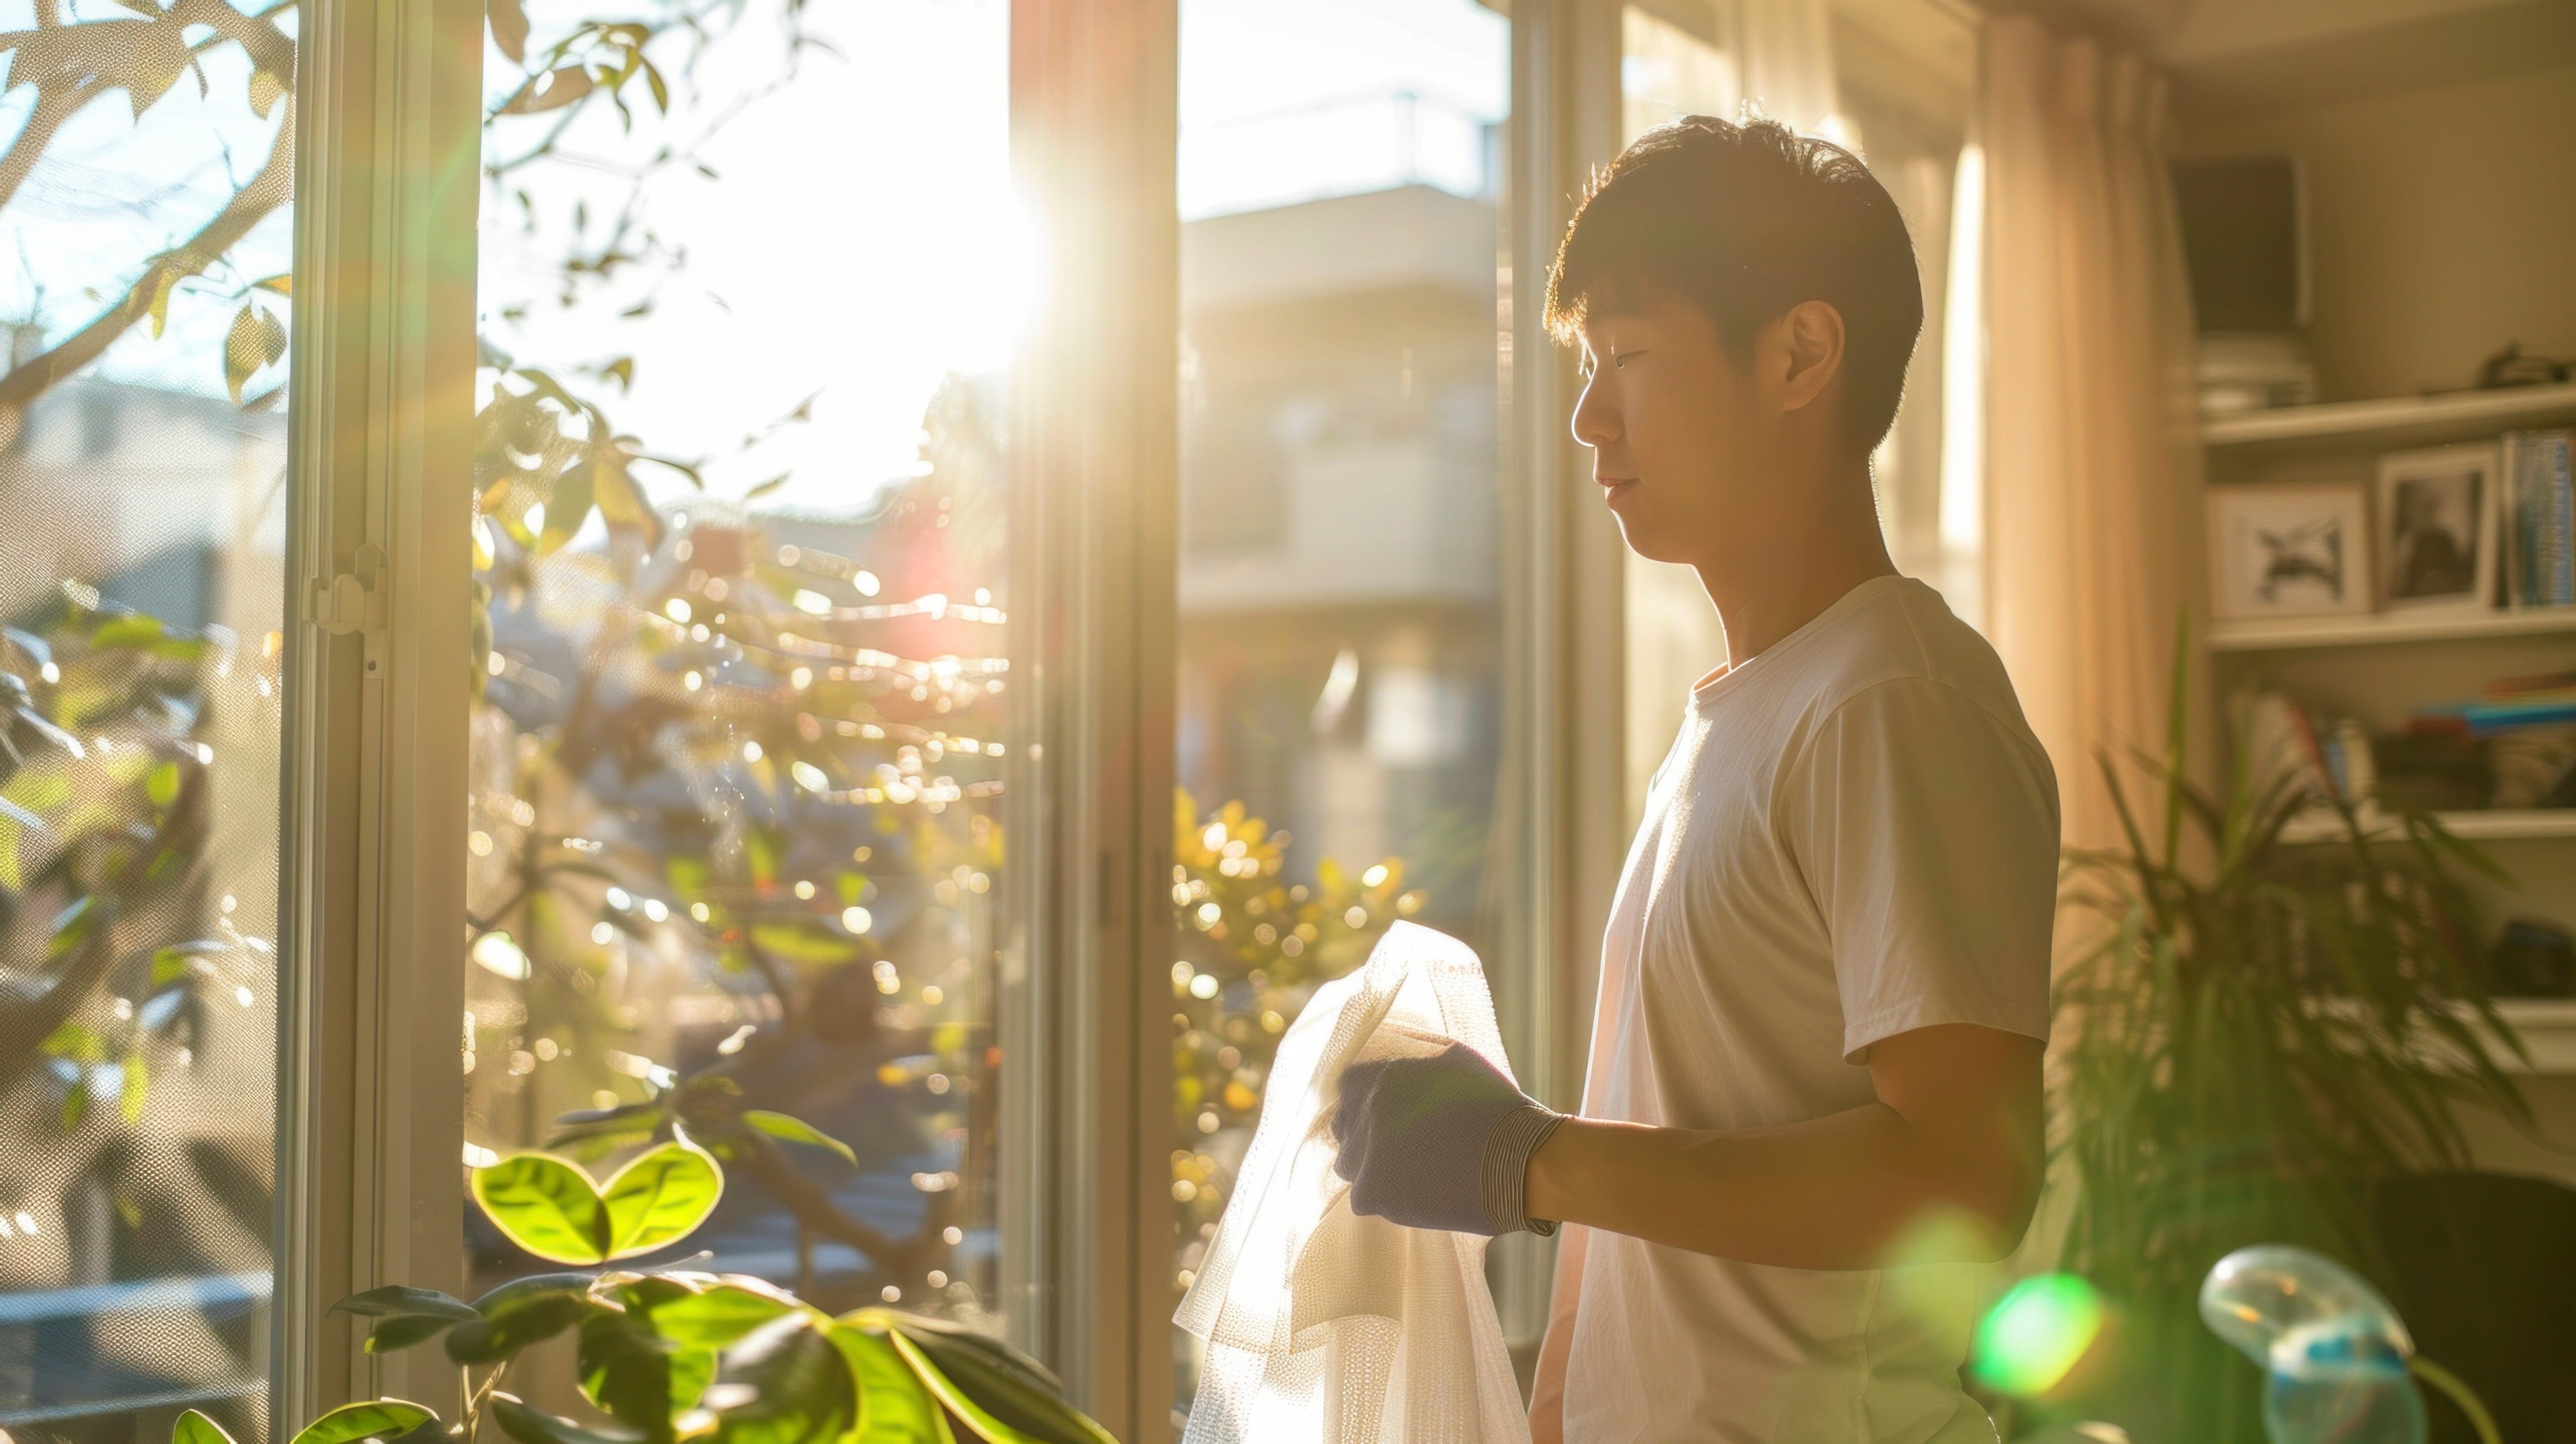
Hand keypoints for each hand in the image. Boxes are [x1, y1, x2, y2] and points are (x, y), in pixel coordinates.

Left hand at [1330, 1041, 1563, 1235]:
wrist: (1517, 1161)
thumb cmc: (1493, 1106)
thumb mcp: (1454, 1057)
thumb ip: (1411, 1050)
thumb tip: (1387, 1044)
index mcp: (1382, 1074)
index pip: (1347, 1084)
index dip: (1364, 1098)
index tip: (1381, 1111)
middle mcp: (1366, 1109)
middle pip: (1344, 1123)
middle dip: (1365, 1131)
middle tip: (1399, 1142)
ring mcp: (1366, 1152)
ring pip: (1349, 1161)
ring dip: (1370, 1164)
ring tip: (1411, 1168)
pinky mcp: (1374, 1192)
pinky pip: (1362, 1196)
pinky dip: (1383, 1196)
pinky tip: (1415, 1189)